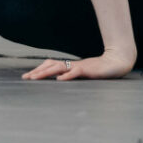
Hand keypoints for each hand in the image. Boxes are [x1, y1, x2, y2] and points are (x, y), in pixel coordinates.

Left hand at [21, 47, 135, 80]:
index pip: (51, 66)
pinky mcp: (88, 70)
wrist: (117, 62)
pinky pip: (75, 72)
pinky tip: (59, 80)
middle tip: (25, 78)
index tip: (28, 76)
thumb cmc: (101, 69)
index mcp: (70, 66)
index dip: (39, 70)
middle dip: (37, 72)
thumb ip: (72, 75)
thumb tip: (60, 79)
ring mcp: (80, 67)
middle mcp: (72, 65)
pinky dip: (66, 76)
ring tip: (35, 78)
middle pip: (51, 66)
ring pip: (59, 68)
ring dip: (46, 73)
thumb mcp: (84, 74)